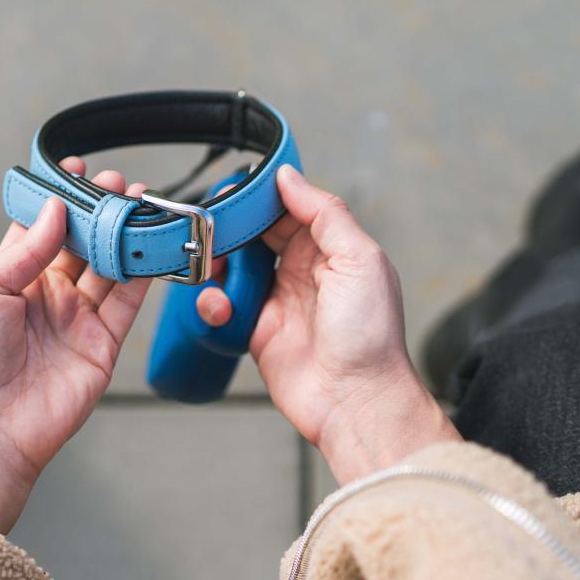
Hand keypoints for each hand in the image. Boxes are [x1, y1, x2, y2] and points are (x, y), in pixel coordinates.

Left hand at [0, 159, 150, 531]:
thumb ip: (25, 249)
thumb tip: (55, 210)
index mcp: (9, 280)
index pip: (39, 229)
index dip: (59, 199)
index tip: (75, 171)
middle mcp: (45, 297)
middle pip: (80, 244)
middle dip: (100, 212)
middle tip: (119, 183)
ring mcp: (75, 321)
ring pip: (108, 267)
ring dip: (125, 235)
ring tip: (142, 202)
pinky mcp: (102, 345)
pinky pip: (128, 302)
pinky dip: (144, 273)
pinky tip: (152, 244)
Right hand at [197, 165, 458, 484]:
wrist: (355, 401)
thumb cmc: (370, 337)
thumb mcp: (359, 260)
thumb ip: (324, 214)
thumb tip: (289, 178)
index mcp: (332, 248)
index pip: (289, 208)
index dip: (260, 197)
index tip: (233, 190)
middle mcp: (303, 271)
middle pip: (255, 234)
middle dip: (231, 228)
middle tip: (209, 226)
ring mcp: (277, 300)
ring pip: (233, 267)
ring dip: (217, 264)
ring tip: (213, 269)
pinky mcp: (256, 330)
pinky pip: (224, 305)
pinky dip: (214, 302)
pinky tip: (222, 308)